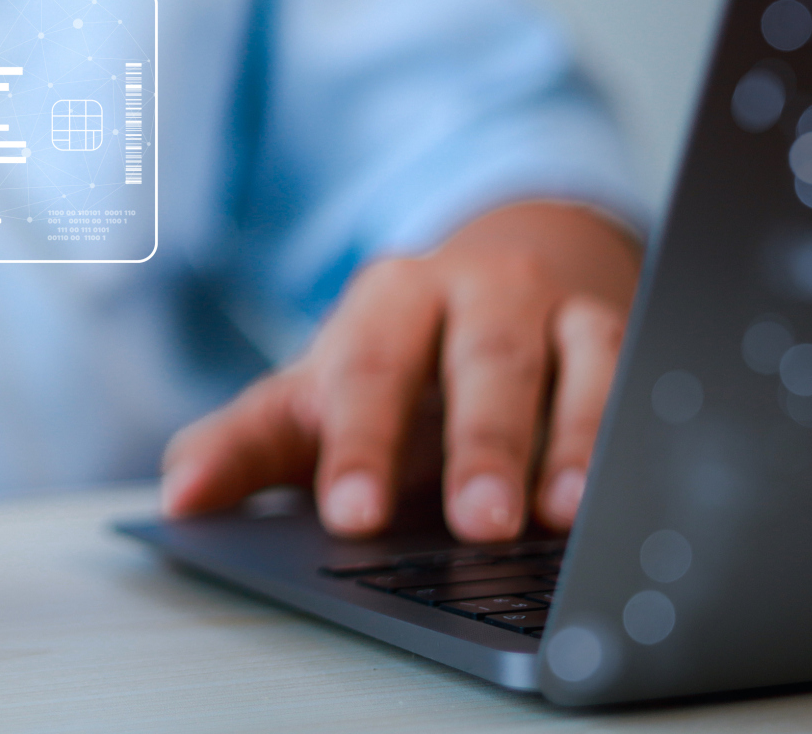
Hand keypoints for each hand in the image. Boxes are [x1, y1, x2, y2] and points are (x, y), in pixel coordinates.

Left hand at [158, 201, 641, 540]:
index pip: (367, 369)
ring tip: (557, 516)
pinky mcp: (619, 333)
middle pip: (477, 360)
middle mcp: (474, 291)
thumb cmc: (392, 365)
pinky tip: (622, 493)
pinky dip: (630, 432)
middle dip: (477, 443)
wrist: (494, 288)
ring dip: (568, 442)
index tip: (352, 515)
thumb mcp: (311, 399)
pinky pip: (634, 376)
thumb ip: (241, 448)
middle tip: (474, 524)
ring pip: (569, 364)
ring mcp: (553, 311)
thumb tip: (177, 500)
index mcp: (384, 300)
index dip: (358, 443)